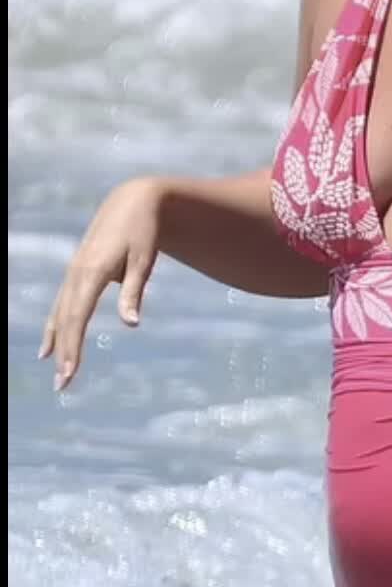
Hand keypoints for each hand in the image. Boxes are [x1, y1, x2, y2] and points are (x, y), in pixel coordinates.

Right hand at [39, 177, 164, 390]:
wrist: (134, 201)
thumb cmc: (144, 231)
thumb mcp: (143, 261)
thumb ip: (134, 292)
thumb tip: (132, 325)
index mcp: (91, 272)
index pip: (77, 317)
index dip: (72, 347)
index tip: (69, 373)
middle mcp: (76, 273)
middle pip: (65, 320)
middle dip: (64, 353)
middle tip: (63, 385)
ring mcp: (73, 272)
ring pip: (60, 313)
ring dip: (58, 343)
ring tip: (58, 372)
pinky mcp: (77, 271)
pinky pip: (62, 304)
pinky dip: (56, 326)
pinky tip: (52, 347)